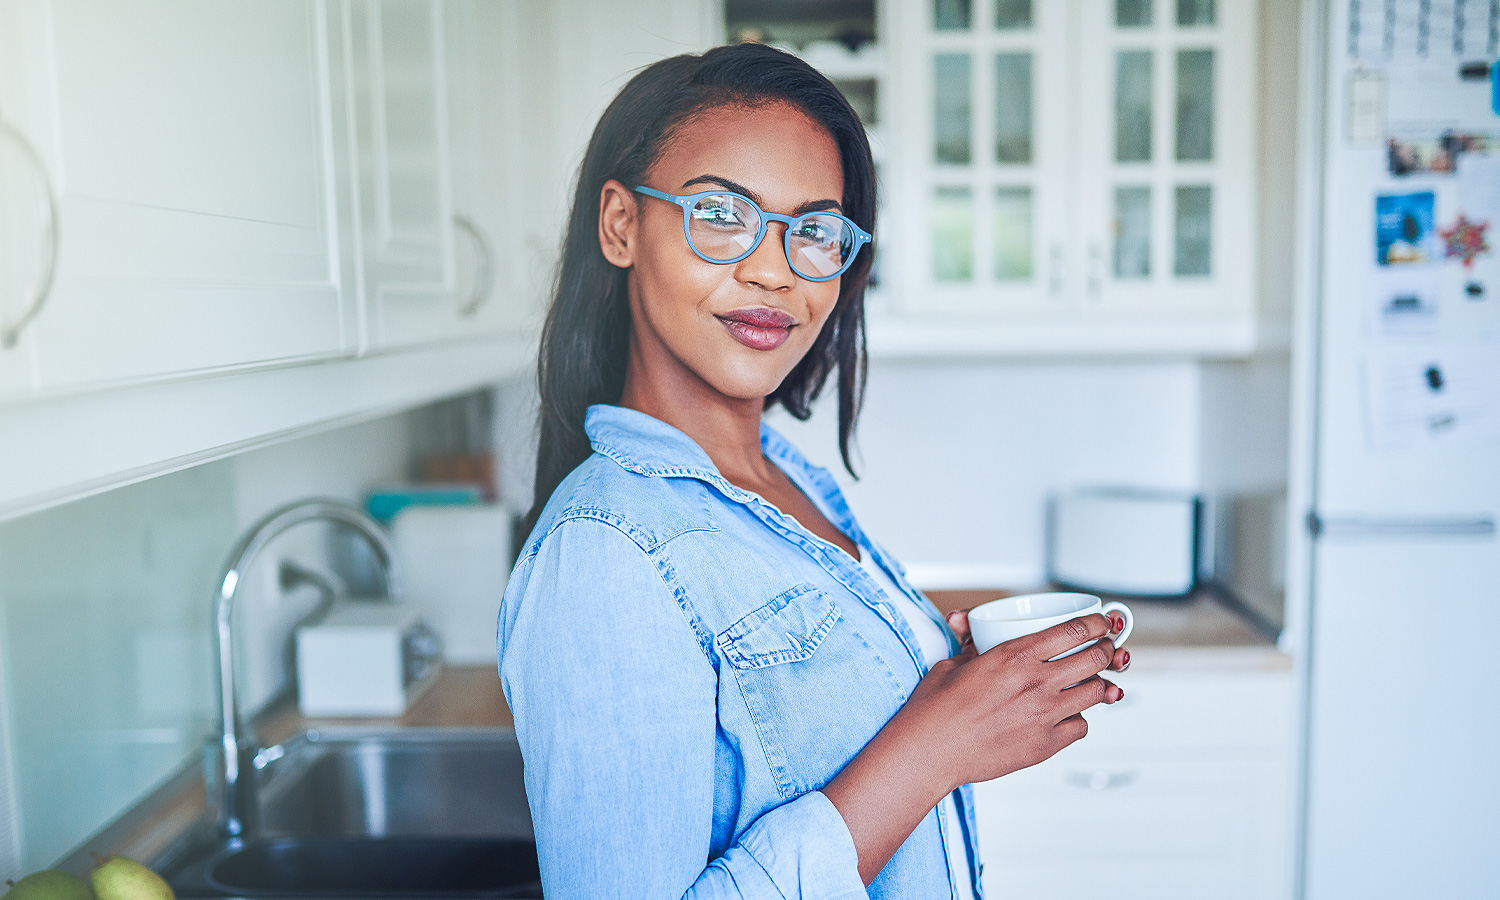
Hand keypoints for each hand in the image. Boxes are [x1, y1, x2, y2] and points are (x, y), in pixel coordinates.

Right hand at [915, 612, 1125, 788]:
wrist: (930, 751)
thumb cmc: (936, 709)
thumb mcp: (954, 663)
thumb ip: (973, 644)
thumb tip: (970, 627)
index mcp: (1015, 655)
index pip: (1073, 631)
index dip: (1095, 623)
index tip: (1101, 622)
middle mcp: (1036, 683)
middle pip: (1094, 659)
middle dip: (1106, 650)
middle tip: (1105, 649)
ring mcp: (1044, 715)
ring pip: (1095, 692)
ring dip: (1097, 684)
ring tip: (1091, 681)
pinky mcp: (1045, 744)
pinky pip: (1081, 726)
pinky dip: (1078, 718)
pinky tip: (1066, 715)